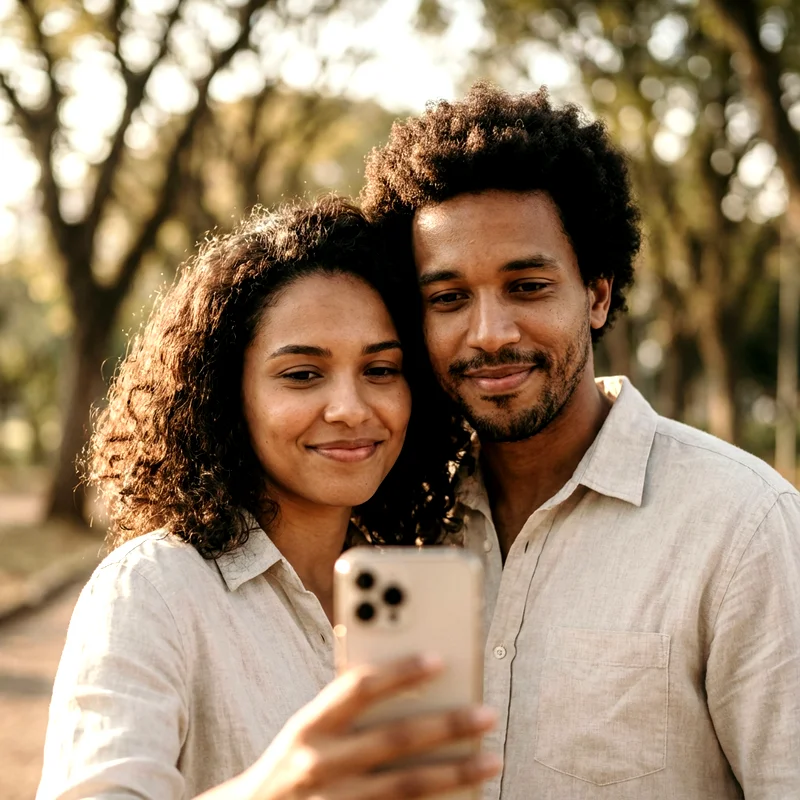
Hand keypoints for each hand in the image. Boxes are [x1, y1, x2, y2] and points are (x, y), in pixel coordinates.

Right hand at [239, 654, 499, 799]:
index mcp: (310, 725)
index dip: (399, 671)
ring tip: (492, 760)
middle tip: (487, 714)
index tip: (440, 659)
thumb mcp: (308, 731)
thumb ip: (349, 711)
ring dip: (455, 773)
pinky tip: (466, 798)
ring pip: (406, 786)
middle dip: (446, 725)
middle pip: (394, 739)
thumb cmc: (295, 764)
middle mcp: (320, 764)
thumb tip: (416, 690)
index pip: (358, 688)